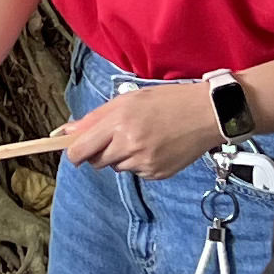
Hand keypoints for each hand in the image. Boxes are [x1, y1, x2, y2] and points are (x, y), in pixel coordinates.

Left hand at [59, 78, 224, 178]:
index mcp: (119, 123)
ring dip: (122, 157)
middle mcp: (130, 146)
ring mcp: (145, 163)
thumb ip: (95, 118)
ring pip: (118, 167)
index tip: (75, 151)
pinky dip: (141, 163)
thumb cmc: (168, 101)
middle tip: (117, 137)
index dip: (74, 153)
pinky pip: (137, 173)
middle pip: (97, 162)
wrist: (207, 113)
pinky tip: (156, 147)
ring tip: (143, 138)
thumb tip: (67, 132)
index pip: (80, 151)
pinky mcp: (158, 174)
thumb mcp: (128, 100)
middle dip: (100, 152)